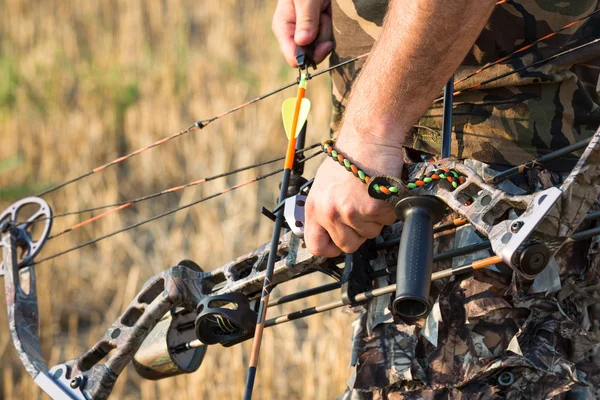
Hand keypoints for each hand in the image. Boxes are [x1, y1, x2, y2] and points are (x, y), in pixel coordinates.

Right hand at [272, 0, 332, 66]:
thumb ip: (306, 19)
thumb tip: (303, 42)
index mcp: (283, 28)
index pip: (294, 58)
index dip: (310, 56)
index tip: (325, 44)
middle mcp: (294, 34)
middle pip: (310, 55)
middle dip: (322, 40)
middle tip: (325, 17)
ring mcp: (306, 33)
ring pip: (321, 47)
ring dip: (328, 30)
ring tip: (325, 10)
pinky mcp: (318, 30)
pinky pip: (327, 39)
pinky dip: (332, 28)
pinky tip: (329, 14)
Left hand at [304, 135, 403, 256]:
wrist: (367, 139)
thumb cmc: (349, 158)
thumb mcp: (324, 186)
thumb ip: (325, 208)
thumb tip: (330, 228)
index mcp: (315, 207)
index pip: (316, 245)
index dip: (331, 248)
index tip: (339, 242)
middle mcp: (330, 212)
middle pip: (347, 245)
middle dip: (358, 233)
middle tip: (362, 211)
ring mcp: (351, 212)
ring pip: (370, 234)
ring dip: (375, 219)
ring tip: (370, 195)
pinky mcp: (372, 208)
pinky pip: (386, 221)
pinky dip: (389, 209)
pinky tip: (381, 192)